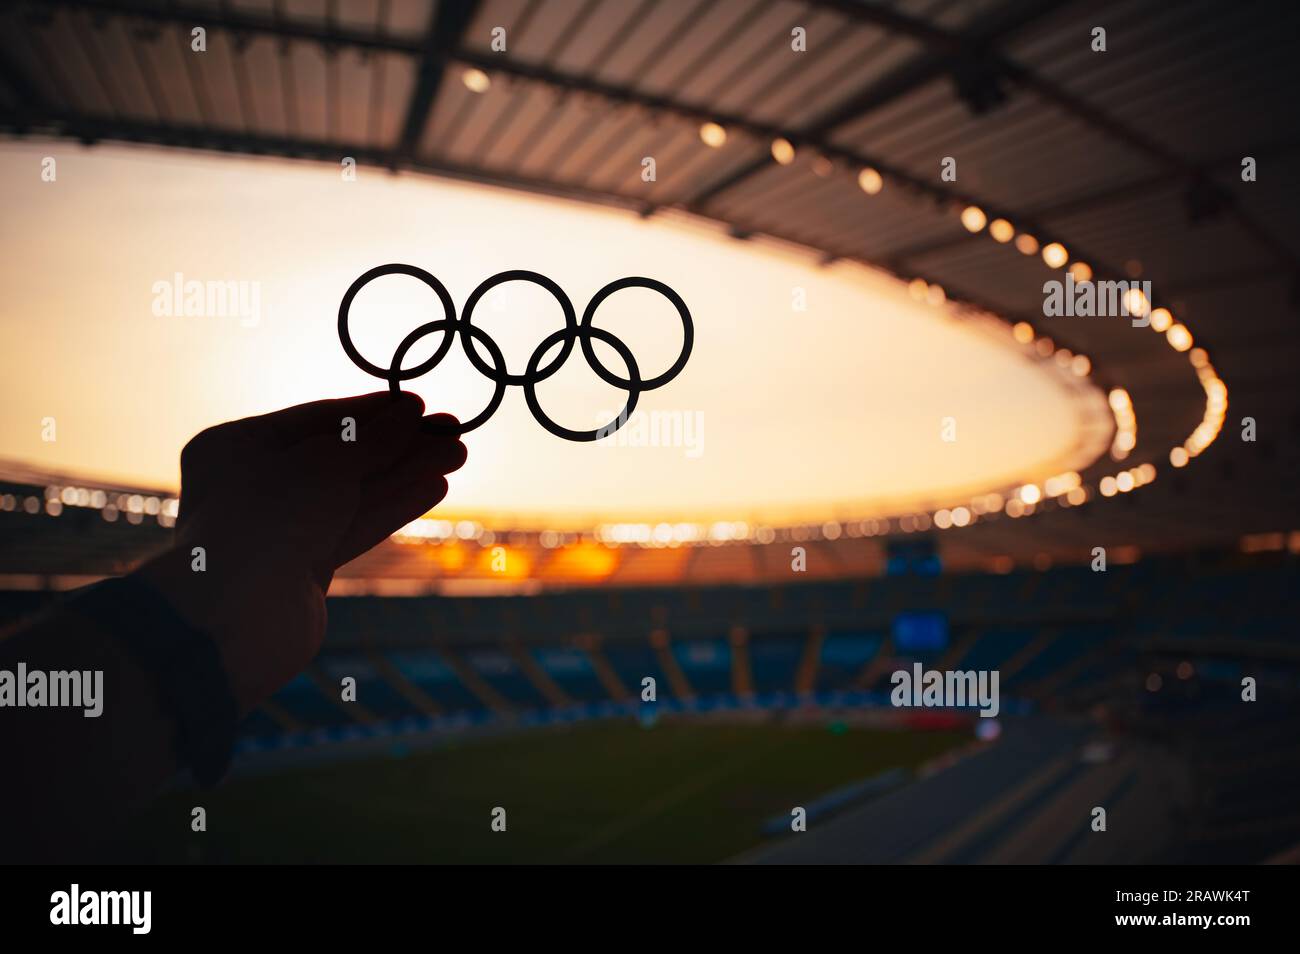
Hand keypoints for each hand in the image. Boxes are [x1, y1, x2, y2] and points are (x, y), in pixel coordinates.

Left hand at [137, 392, 464, 712]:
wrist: (237, 618)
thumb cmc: (268, 521)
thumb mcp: (326, 463)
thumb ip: (373, 439)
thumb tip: (410, 414)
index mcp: (237, 447)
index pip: (318, 419)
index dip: (373, 412)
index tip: (419, 405)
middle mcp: (255, 486)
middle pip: (342, 457)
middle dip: (399, 445)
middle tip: (453, 432)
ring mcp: (282, 530)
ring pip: (354, 493)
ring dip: (406, 473)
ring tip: (457, 455)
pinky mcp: (305, 568)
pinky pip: (355, 527)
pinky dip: (393, 506)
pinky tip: (434, 487)